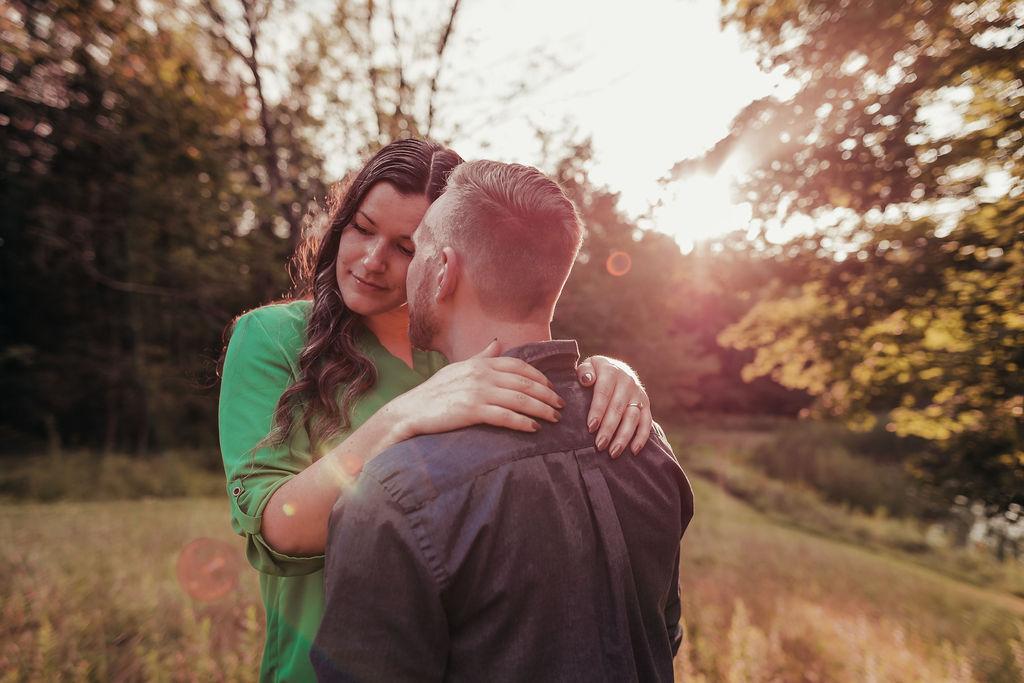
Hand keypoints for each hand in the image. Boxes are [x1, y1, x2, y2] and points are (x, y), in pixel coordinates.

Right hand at [392, 340, 564, 438]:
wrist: (409, 411)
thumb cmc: (434, 393)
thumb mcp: (458, 369)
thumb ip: (481, 357)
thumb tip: (497, 342)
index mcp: (480, 364)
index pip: (519, 366)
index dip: (540, 377)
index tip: (552, 388)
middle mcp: (481, 374)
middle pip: (524, 383)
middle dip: (546, 395)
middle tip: (561, 406)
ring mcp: (477, 392)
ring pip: (519, 399)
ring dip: (541, 409)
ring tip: (554, 419)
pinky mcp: (472, 411)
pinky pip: (505, 416)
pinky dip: (522, 422)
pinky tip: (533, 429)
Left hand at [576, 356, 651, 457]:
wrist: (617, 370)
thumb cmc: (596, 372)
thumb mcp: (589, 366)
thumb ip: (584, 371)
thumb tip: (587, 380)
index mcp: (611, 371)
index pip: (604, 393)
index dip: (597, 410)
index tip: (590, 427)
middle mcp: (627, 381)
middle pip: (618, 408)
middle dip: (609, 429)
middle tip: (599, 445)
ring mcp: (638, 394)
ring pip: (633, 417)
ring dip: (623, 436)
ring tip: (613, 452)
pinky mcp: (646, 404)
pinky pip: (647, 422)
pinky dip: (641, 437)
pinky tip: (633, 450)